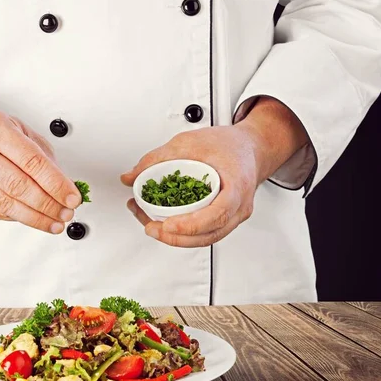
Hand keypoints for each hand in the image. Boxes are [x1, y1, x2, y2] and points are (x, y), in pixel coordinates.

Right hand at [0, 105, 81, 233]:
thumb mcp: (24, 134)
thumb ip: (45, 159)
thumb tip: (66, 189)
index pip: (32, 161)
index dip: (56, 184)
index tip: (72, 198)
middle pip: (18, 185)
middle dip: (48, 204)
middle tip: (65, 212)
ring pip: (5, 204)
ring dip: (35, 217)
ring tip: (54, 222)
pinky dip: (18, 217)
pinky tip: (32, 217)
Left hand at [120, 97, 307, 246]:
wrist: (250, 148)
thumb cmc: (229, 144)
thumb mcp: (189, 142)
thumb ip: (157, 158)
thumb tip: (131, 177)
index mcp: (236, 186)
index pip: (217, 214)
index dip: (191, 225)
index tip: (168, 225)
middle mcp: (238, 207)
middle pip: (209, 234)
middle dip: (176, 237)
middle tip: (150, 228)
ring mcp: (234, 216)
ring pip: (206, 238)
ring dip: (177, 238)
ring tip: (150, 225)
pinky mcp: (225, 219)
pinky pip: (205, 233)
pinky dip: (184, 233)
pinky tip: (164, 224)